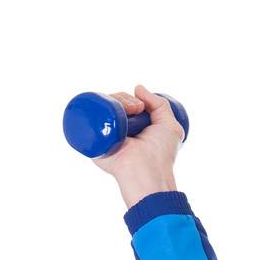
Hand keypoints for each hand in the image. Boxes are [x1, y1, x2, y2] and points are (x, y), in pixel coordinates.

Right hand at [93, 83, 184, 207]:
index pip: (125, 106)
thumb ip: (160, 105)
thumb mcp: (170, 126)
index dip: (130, 99)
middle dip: (124, 98)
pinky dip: (96, 107)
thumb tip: (138, 88)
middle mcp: (118, 131)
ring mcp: (106, 135)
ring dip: (115, 101)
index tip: (140, 104)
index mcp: (133, 129)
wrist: (147, 172)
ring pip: (103, 107)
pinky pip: (89, 118)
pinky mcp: (94, 140)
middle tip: (136, 109)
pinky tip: (108, 109)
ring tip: (128, 113)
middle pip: (113, 104)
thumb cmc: (161, 154)